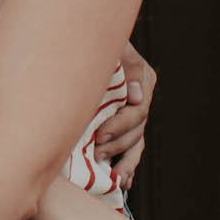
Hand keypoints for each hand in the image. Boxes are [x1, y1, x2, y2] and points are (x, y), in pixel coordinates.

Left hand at [92, 42, 157, 185]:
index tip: (99, 135)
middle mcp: (141, 97)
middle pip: (137, 129)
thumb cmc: (89, 38)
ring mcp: (134, 112)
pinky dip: (128, 164)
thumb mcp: (109, 45)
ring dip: (125, 160)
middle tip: (97, 154)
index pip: (137, 110)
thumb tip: (136, 97)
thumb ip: (125, 64)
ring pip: (136, 142)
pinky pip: (131, 148)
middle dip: (118, 144)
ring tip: (114, 177)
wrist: (77, 40)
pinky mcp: (123, 123)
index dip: (120, 126)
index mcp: (142, 79)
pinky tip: (124, 182)